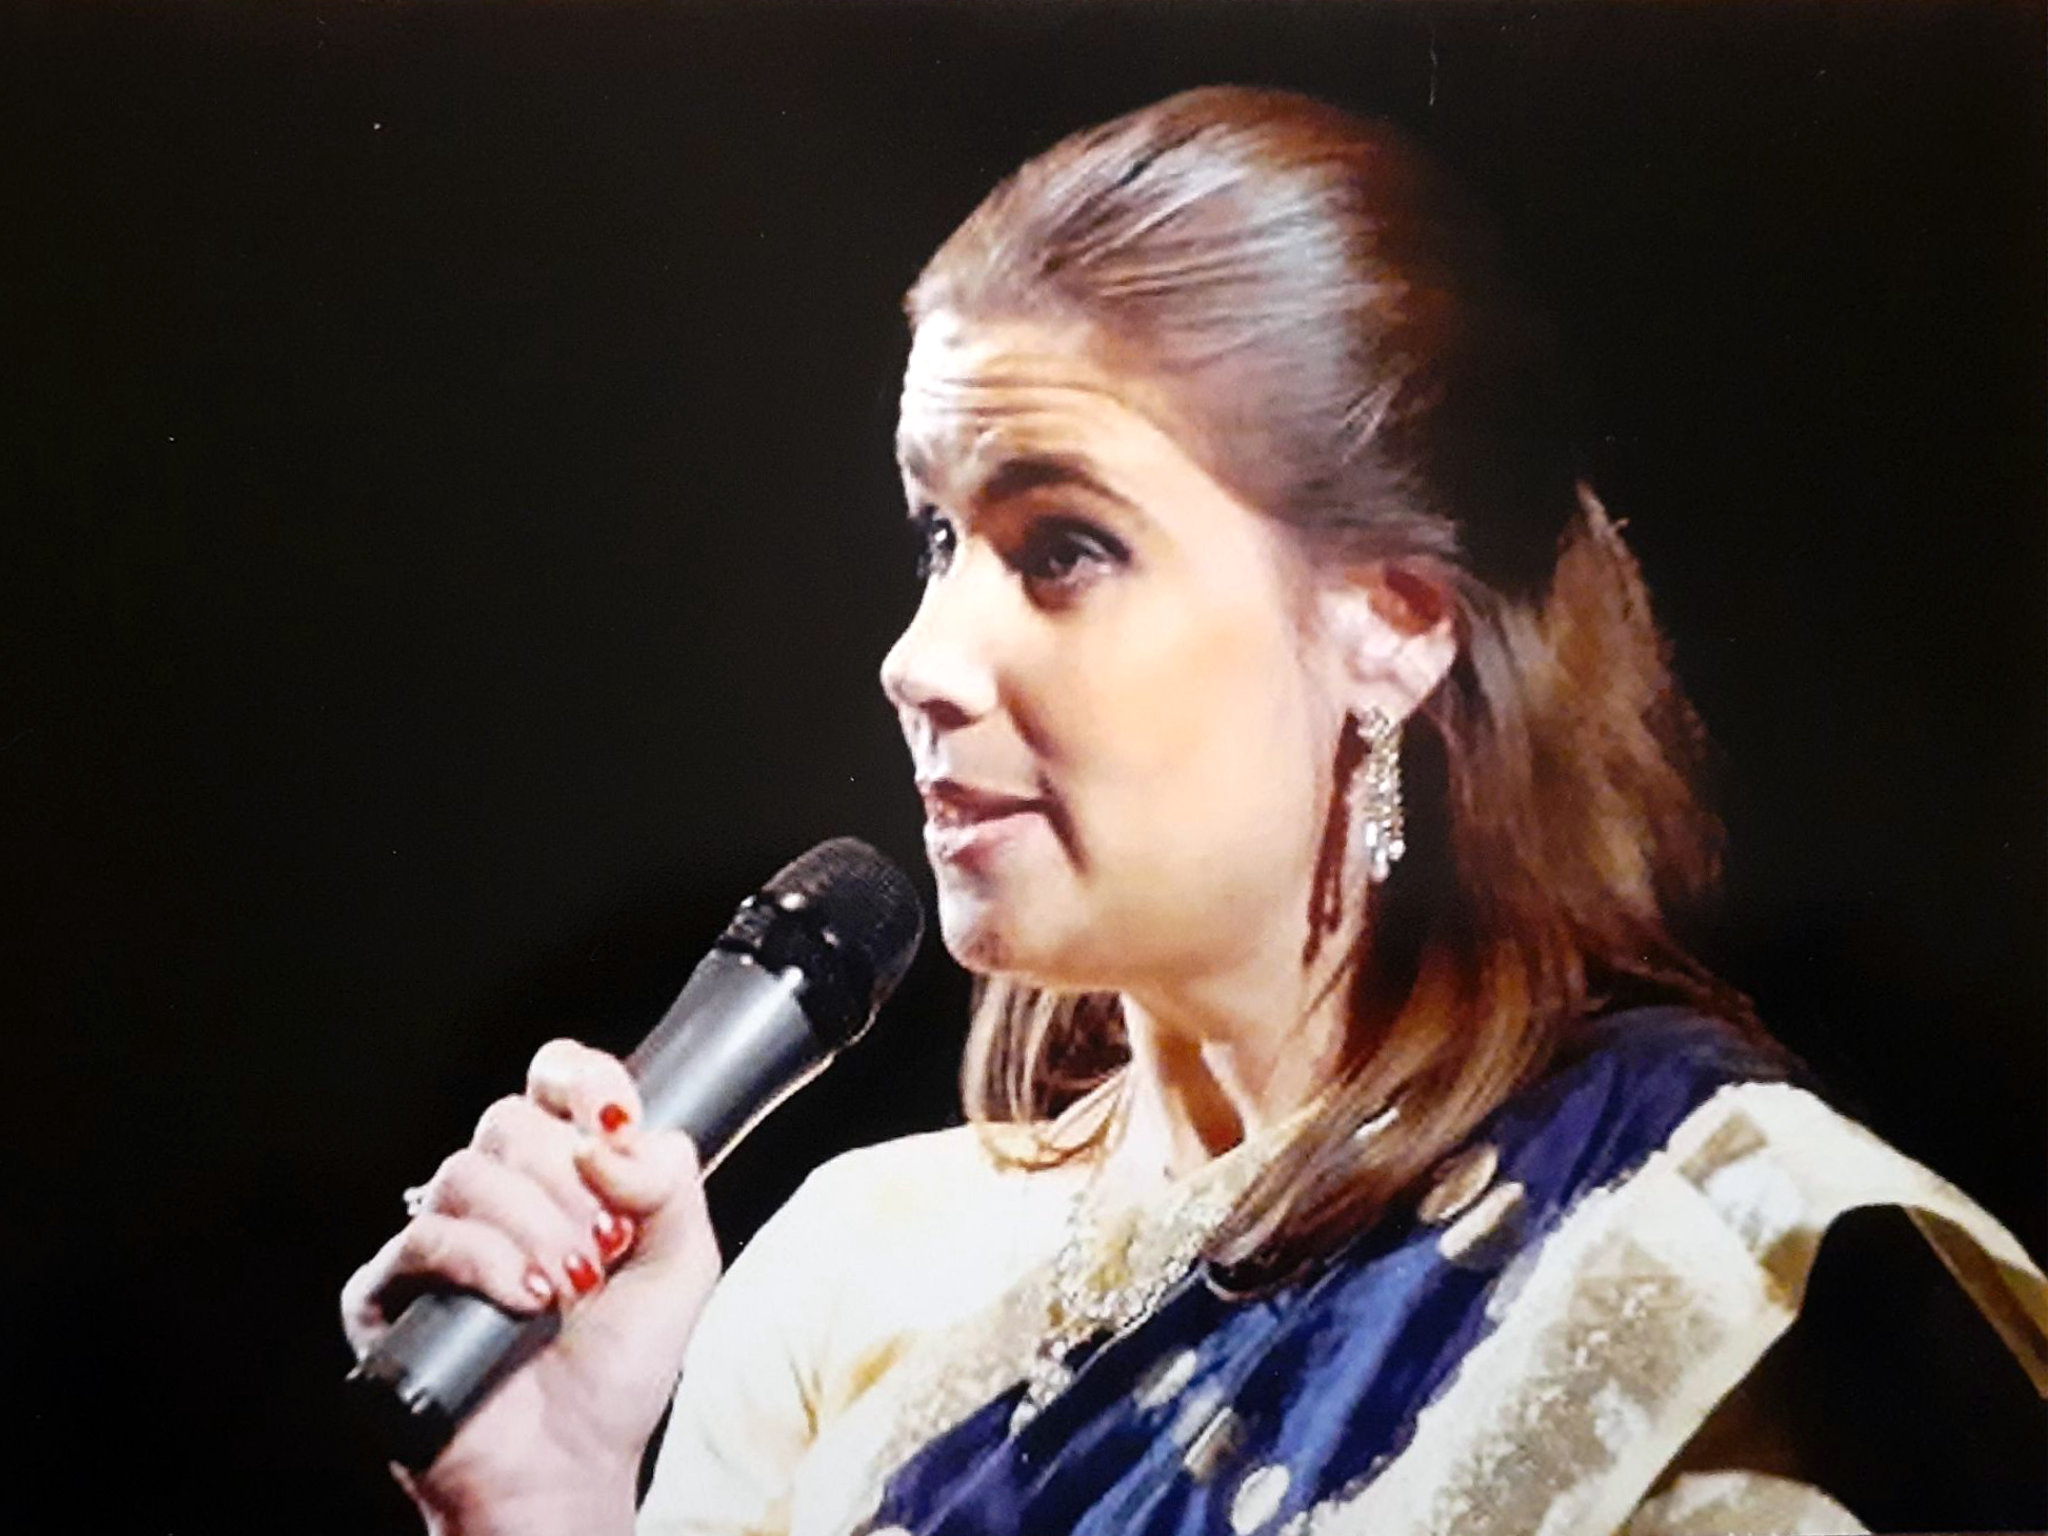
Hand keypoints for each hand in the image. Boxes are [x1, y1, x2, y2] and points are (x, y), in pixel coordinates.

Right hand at [342, 1040, 721, 1535]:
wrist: (572, 1463)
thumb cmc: (619, 1368)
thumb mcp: (683, 1262)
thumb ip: (670, 1180)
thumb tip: (607, 1137)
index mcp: (562, 1172)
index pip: (554, 1078)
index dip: (582, 1080)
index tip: (615, 1120)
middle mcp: (496, 1194)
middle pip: (511, 1120)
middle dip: (571, 1184)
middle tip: (604, 1250)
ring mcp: (440, 1238)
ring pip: (468, 1173)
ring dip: (536, 1230)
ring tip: (568, 1291)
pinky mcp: (389, 1291)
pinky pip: (426, 1237)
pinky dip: (487, 1262)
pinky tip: (526, 1301)